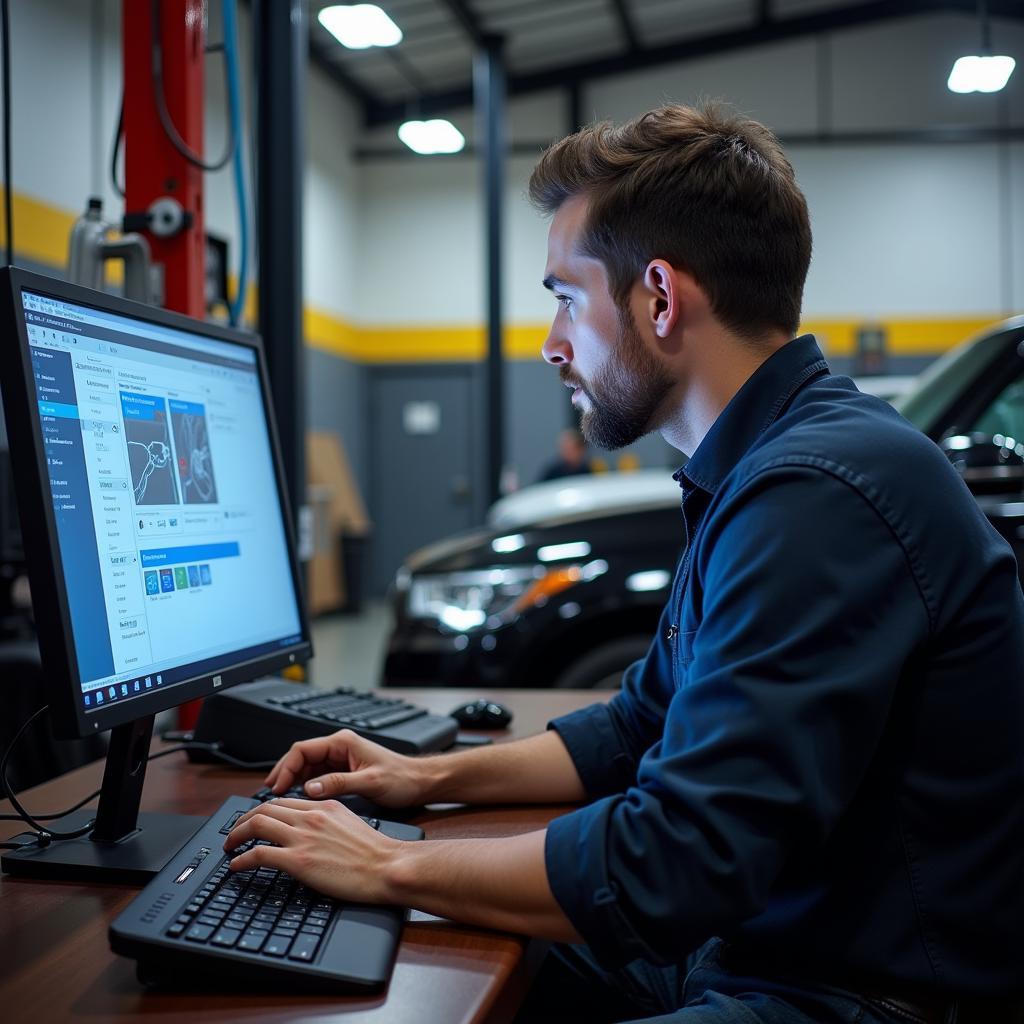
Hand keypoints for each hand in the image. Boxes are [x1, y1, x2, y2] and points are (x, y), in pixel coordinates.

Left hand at [222, 798, 400, 902]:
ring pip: (256, 824)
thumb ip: (328, 820)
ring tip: (229, 846)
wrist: (387, 866)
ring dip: (236, 835)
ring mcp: (303, 837)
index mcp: (325, 805)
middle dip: (243, 819)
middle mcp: (311, 816)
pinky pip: (258, 853)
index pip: (284, 801)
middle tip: (235, 832)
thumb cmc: (375, 852)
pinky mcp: (298, 860)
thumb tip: (312, 830)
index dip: (264, 810)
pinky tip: (236, 865)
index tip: (255, 820)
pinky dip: (241, 858)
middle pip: (265, 808)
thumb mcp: (350, 824)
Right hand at [264, 729, 427, 807]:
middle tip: (269, 793)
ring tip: (278, 799)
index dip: (285, 767)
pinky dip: (303, 786)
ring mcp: (340, 759)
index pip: (303, 749)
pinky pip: (316, 776)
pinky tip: (297, 800)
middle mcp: (339, 747)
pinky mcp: (343, 771)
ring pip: (306, 767)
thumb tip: (309, 789)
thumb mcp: (370, 781)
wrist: (420, 782)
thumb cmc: (401, 778)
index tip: (276, 787)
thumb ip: (339, 783)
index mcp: (343, 743)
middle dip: (283, 773)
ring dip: (291, 781)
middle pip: (301, 757)